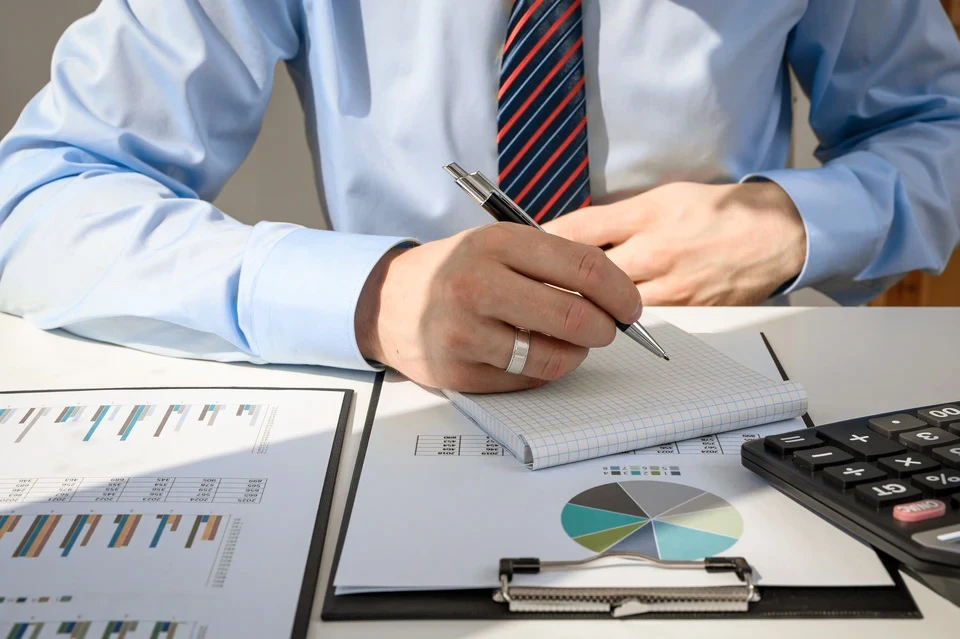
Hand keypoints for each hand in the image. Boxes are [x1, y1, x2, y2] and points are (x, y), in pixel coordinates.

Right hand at [355, 223, 641, 391]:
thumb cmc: (455, 271)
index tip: (630, 306)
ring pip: (553, 358)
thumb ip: (551, 262)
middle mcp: (477, 284)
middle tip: (606, 330)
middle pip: (574, 318)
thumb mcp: (496, 245)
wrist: (387, 302)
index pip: (583, 268)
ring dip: (576, 355)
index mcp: (495, 243)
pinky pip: (526, 381)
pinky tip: (532, 355)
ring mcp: (465, 332)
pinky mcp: (458, 372)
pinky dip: (542, 372)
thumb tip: (615, 296)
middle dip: (605, 329)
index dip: (620, 291)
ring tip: (570, 345)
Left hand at [543, 181, 806, 304]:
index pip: (577, 234)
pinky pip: (639, 322)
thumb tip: (562, 235)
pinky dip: (615, 323)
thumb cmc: (716, 212)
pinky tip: (600, 322)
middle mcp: (654, 255)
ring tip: (552, 309)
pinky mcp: (684, 313)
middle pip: (584, 278)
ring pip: (607, 307)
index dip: (541, 242)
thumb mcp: (660, 199)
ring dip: (579, 309)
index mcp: (645, 218)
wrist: (776, 236)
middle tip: (523, 288)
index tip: (518, 249)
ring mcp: (669, 289)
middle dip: (551, 283)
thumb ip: (610, 220)